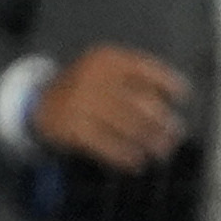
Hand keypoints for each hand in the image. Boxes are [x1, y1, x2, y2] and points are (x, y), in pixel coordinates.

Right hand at [31, 44, 195, 171]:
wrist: (38, 103)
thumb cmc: (83, 88)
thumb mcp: (104, 71)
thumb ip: (134, 79)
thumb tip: (169, 105)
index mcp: (106, 59)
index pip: (145, 68)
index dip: (167, 82)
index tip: (182, 95)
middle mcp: (94, 77)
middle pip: (139, 101)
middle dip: (161, 121)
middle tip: (175, 134)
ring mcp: (81, 103)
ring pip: (126, 125)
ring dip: (148, 141)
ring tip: (161, 150)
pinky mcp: (71, 127)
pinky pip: (105, 144)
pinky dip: (123, 155)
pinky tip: (135, 161)